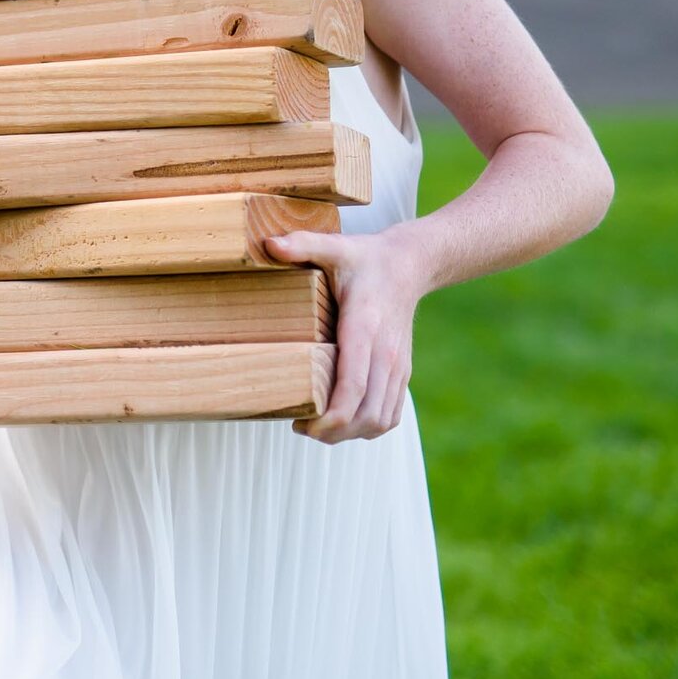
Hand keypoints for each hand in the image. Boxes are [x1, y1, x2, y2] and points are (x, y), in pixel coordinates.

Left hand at [266, 224, 429, 444]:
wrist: (409, 264)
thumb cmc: (364, 258)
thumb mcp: (333, 245)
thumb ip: (302, 244)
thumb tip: (268, 244)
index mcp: (365, 327)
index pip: (355, 385)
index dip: (333, 415)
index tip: (305, 424)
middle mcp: (386, 354)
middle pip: (367, 413)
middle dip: (334, 432)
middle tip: (301, 428)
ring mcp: (398, 366)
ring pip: (381, 420)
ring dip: (350, 434)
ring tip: (316, 427)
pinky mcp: (401, 372)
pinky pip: (390, 414)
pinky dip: (367, 427)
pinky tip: (341, 421)